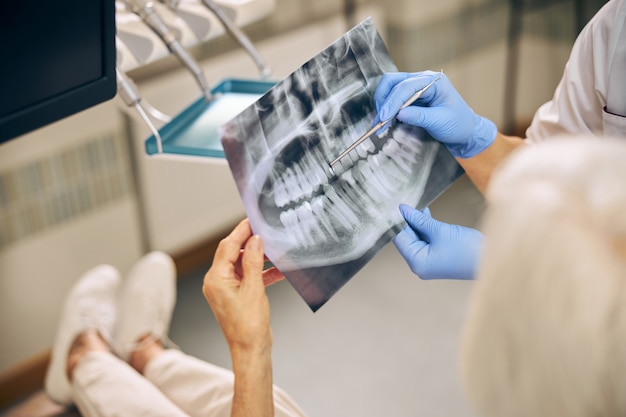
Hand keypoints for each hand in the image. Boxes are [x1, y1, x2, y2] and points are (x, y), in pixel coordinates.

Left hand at [202, 219, 283, 351]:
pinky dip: (261, 272)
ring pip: (242, 264)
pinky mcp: (236, 295)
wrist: (251, 351)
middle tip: (266, 232)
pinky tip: (278, 270)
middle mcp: (217, 282)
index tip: (253, 220)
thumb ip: (254, 261)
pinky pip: (248, 277)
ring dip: (258, 258)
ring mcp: (226, 289)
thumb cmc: (249, 326)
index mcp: (216, 278)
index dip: (241, 231)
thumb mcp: (254, 288)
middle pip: (233, 253)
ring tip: (275, 250)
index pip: (227, 246)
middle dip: (250, 242)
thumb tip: (255, 240)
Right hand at [373, 71, 496, 157]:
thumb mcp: (441, 122)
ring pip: (390, 87)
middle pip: (393, 81)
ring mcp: (415, 86)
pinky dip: (386, 107)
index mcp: (434, 81)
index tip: (384, 117)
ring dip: (382, 103)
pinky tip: (385, 120)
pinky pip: (393, 96)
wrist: (465, 130)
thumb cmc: (458, 124)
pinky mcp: (410, 96)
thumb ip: (420, 117)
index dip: (393, 101)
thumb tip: (399, 114)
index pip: (406, 86)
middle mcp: (422, 79)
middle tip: (379, 121)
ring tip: (380, 123)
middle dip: (384, 100)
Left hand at [393, 204, 482, 279]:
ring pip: (418, 238)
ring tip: (420, 207)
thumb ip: (420, 220)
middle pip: (408, 238)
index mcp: (417, 262)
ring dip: (418, 223)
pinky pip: (427, 241)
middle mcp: (420, 264)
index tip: (399, 205)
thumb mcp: (440, 231)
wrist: (491, 260)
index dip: (398, 221)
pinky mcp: (439, 257)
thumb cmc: (467, 250)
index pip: (399, 238)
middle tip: (410, 202)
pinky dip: (427, 229)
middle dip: (409, 221)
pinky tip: (427, 215)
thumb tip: (403, 210)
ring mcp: (430, 262)